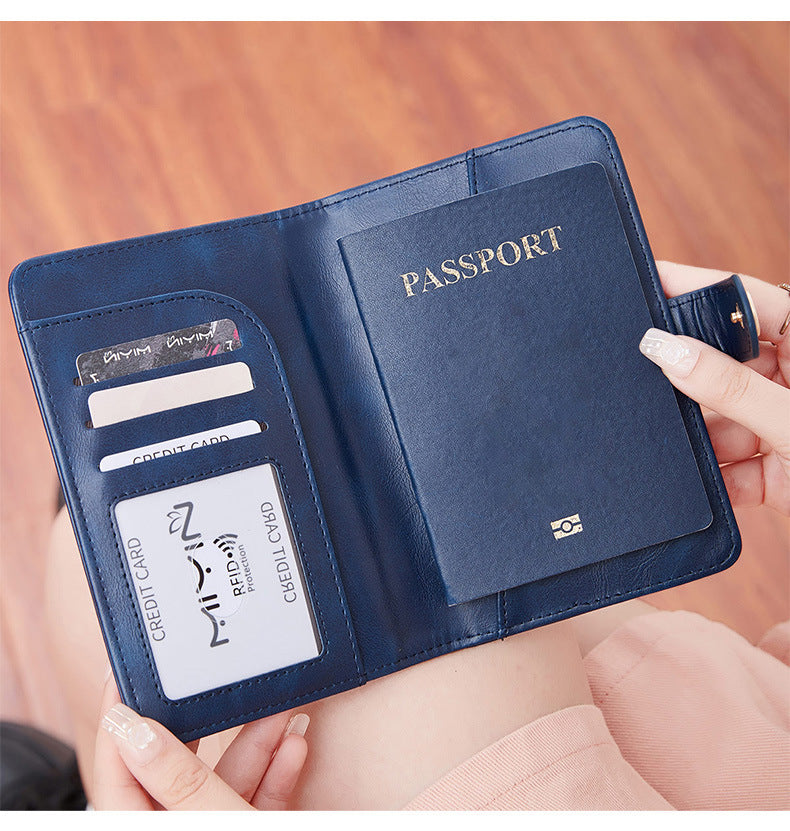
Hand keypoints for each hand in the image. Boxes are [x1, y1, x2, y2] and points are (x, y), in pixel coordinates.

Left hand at [93, 676, 308, 809]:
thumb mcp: (222, 819)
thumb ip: (181, 779)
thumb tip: (133, 730)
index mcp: (147, 829)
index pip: (116, 774)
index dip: (118, 721)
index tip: (126, 675)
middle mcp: (175, 825)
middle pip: (174, 769)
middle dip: (204, 726)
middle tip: (202, 679)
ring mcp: (215, 826)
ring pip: (223, 779)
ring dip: (255, 745)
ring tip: (279, 711)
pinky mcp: (249, 829)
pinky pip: (253, 796)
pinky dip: (274, 772)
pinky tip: (294, 747)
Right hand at [639, 261, 789, 513]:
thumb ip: (731, 387)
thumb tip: (666, 350)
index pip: (744, 301)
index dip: (692, 289)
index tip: (643, 283)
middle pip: (723, 362)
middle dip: (686, 379)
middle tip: (643, 381)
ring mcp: (784, 423)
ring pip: (721, 417)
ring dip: (698, 437)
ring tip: (672, 445)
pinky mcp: (778, 469)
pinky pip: (732, 465)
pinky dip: (715, 477)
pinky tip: (696, 482)